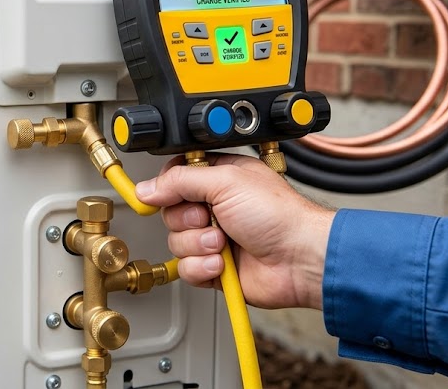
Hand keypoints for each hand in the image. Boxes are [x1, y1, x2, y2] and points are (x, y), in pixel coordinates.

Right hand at [136, 153, 333, 309]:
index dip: (167, 187)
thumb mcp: (226, 181)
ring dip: (199, 245)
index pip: (175, 178)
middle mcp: (214, 207)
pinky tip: (223, 263)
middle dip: (189, 220)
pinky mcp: (214, 268)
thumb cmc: (280, 216)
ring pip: (177, 243)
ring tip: (225, 242)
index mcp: (218, 178)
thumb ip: (181, 180)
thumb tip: (147, 187)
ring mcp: (214, 238)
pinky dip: (203, 268)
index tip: (168, 194)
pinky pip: (187, 269)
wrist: (300, 259)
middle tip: (211, 218)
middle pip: (171, 213)